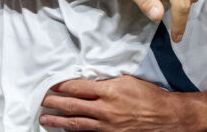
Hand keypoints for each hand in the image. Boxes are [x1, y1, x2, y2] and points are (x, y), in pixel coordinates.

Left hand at [40, 76, 189, 130]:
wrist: (167, 116)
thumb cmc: (148, 95)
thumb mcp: (125, 80)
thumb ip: (104, 81)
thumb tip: (86, 79)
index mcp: (108, 91)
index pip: (76, 87)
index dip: (60, 86)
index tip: (49, 84)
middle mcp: (105, 109)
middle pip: (72, 106)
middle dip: (54, 103)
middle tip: (40, 100)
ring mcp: (108, 125)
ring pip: (77, 123)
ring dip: (58, 121)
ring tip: (44, 119)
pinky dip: (76, 130)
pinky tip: (66, 129)